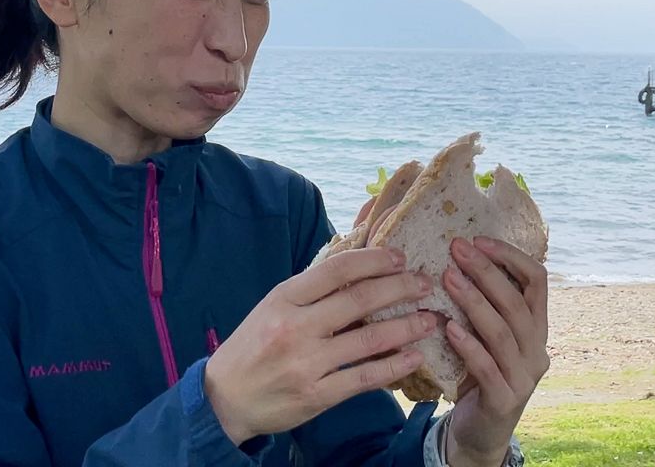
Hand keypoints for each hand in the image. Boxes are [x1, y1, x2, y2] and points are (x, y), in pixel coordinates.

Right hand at [204, 247, 437, 444]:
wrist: (224, 397)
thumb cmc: (252, 346)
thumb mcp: (273, 307)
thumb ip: (310, 292)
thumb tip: (357, 270)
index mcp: (284, 298)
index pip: (337, 270)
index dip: (373, 260)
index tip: (400, 257)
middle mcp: (295, 327)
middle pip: (359, 300)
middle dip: (400, 288)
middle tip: (425, 284)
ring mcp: (307, 362)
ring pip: (369, 339)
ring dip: (406, 327)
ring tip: (429, 319)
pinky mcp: (317, 395)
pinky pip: (364, 377)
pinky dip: (394, 366)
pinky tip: (414, 357)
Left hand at [442, 237, 549, 466]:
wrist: (480, 430)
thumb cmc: (478, 372)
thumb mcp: (487, 334)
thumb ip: (482, 302)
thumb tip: (455, 254)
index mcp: (536, 327)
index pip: (538, 280)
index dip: (510, 257)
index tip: (478, 239)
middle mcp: (537, 349)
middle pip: (517, 302)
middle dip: (486, 271)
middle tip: (456, 249)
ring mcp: (523, 377)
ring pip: (502, 332)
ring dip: (474, 301)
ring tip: (447, 278)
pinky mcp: (504, 400)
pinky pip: (487, 368)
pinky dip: (469, 345)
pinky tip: (448, 327)